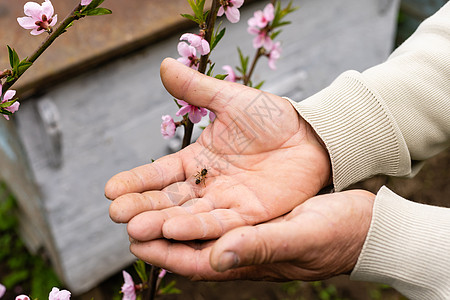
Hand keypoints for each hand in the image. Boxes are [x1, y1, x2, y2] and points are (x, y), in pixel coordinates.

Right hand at [105, 58, 330, 240]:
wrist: (309, 134)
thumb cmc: (271, 116)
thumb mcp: (230, 99)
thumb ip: (197, 88)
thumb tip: (164, 65)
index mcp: (197, 160)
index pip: (159, 175)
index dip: (136, 183)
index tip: (110, 190)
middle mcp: (207, 186)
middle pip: (168, 201)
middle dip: (142, 207)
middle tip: (116, 213)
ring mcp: (227, 202)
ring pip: (188, 217)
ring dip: (162, 223)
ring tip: (135, 229)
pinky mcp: (250, 216)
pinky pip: (220, 224)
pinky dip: (197, 228)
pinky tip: (173, 230)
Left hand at [128, 190, 374, 280]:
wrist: (360, 220)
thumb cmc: (336, 234)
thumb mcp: (301, 236)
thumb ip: (262, 246)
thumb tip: (219, 255)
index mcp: (246, 258)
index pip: (194, 261)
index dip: (163, 251)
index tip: (133, 238)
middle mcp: (238, 244)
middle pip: (187, 238)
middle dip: (154, 226)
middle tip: (122, 212)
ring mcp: (244, 224)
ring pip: (197, 216)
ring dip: (167, 207)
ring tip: (137, 195)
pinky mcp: (251, 206)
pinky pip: (215, 199)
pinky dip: (194, 191)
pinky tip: (178, 178)